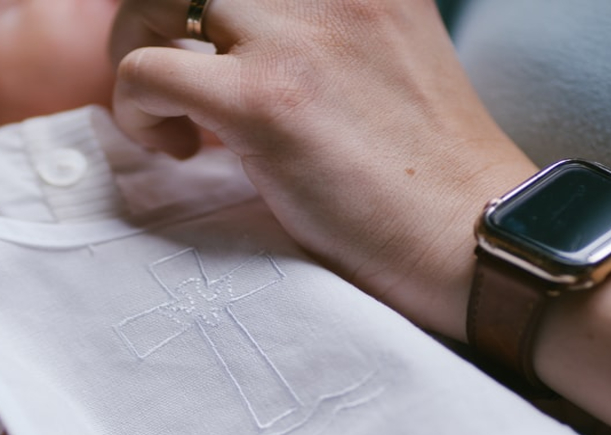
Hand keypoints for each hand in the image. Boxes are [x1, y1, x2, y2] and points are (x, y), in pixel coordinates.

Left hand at [110, 0, 537, 339]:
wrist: (472, 236)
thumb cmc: (426, 165)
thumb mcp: (388, 47)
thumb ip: (324, 21)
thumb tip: (234, 31)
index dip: (200, 4)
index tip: (200, 40)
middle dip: (156, 12)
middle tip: (173, 72)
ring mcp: (297, 38)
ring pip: (155, 0)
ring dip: (138, 51)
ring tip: (175, 113)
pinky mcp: (267, 104)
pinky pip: (146, 73)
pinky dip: (138, 111)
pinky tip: (177, 149)